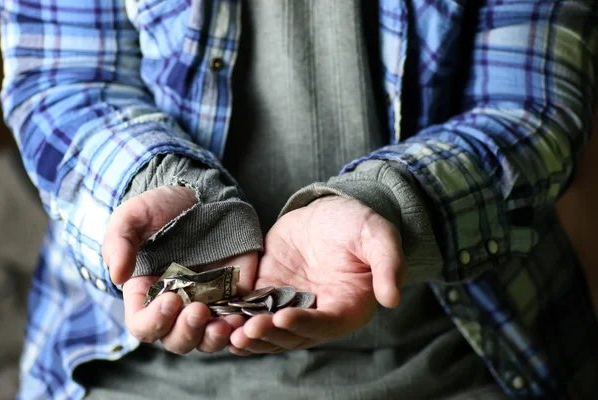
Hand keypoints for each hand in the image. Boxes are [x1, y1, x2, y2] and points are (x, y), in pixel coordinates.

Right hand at [102, 185, 256, 353]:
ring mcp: (207, 303)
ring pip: (207, 339)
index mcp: (146, 294)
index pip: (143, 325)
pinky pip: (237, 323)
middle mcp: (176, 306)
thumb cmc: (161, 208)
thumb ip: (119, 243)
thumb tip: (117, 276)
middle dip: (187, 331)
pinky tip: (246, 318)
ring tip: (225, 324)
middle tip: (199, 310)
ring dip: (214, 337)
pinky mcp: (234, 296)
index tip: (171, 300)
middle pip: (176, 339)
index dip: (154, 321)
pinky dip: (240, 327)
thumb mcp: (133, 217)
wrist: (199, 196)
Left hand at [229, 196, 405, 354]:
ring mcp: (290, 305)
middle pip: (291, 335)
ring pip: (267, 329)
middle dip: (268, 335)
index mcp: (347, 307)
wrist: (329, 212)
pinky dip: (234, 317)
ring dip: (247, 335)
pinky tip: (215, 318)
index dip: (304, 324)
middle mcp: (317, 314)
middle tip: (245, 331)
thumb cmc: (357, 223)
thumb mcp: (377, 235)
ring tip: (225, 332)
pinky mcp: (267, 292)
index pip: (325, 324)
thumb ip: (388, 263)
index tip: (282, 317)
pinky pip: (250, 310)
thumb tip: (392, 298)